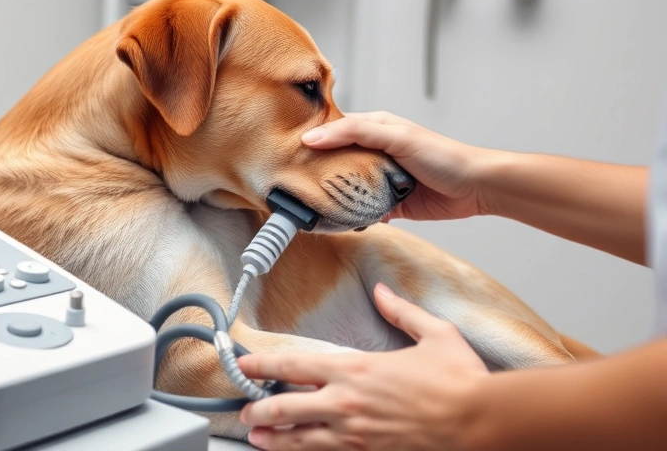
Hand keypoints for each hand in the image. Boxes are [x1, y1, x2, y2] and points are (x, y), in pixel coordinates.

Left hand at [238, 283, 488, 450]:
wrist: (483, 423)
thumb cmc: (461, 380)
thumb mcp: (434, 333)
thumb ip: (402, 311)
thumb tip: (382, 292)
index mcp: (356, 370)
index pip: (295, 365)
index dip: (263, 364)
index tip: (244, 364)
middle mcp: (348, 404)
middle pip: (287, 408)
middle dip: (259, 409)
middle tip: (245, 410)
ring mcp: (356, 435)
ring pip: (301, 440)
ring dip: (274, 438)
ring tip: (256, 437)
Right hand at [302, 112, 490, 221]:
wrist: (476, 188)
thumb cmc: (442, 155)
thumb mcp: (395, 136)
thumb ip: (354, 133)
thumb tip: (313, 137)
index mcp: (374, 129)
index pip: (334, 130)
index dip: (312, 138)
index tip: (286, 150)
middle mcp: (374, 153)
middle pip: (336, 161)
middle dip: (317, 170)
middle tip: (291, 181)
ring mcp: (380, 179)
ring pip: (347, 187)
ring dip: (333, 195)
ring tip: (308, 203)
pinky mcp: (388, 205)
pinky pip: (361, 210)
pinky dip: (350, 215)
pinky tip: (335, 220)